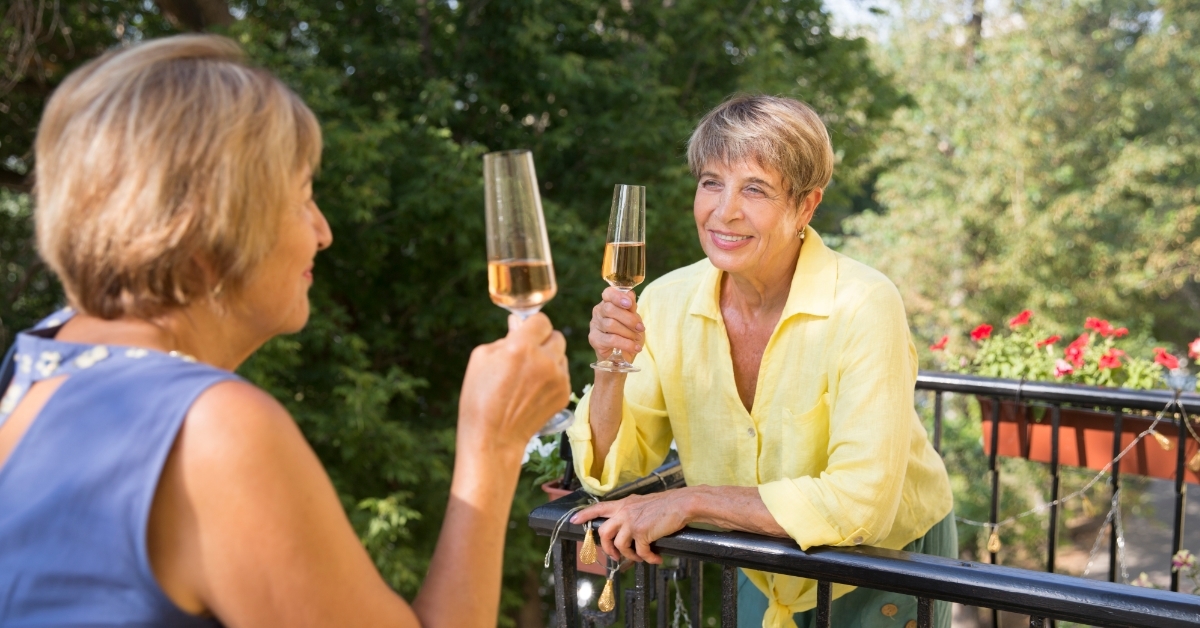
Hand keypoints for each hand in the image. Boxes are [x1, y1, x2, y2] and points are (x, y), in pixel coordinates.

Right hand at [457, 313, 569, 460]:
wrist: (494, 437)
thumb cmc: (480, 397)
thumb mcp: (481, 358)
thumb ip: (504, 337)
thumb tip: (518, 323)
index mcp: (521, 347)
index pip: (542, 320)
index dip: (532, 325)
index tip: (526, 332)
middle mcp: (545, 360)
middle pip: (557, 336)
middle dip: (544, 341)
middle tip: (527, 354)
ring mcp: (558, 378)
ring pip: (561, 356)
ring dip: (549, 359)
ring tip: (528, 377)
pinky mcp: (564, 393)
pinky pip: (563, 374)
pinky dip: (552, 377)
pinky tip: (533, 391)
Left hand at [569, 489, 693, 564]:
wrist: (681, 504)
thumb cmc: (665, 504)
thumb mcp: (642, 503)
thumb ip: (630, 511)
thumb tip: (626, 525)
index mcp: (623, 504)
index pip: (598, 507)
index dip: (584, 514)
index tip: (574, 521)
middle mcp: (624, 512)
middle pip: (603, 533)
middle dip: (607, 549)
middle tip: (615, 556)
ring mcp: (632, 522)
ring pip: (619, 545)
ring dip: (629, 556)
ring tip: (640, 557)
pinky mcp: (642, 533)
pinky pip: (640, 552)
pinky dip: (648, 559)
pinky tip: (655, 559)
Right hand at [588, 287, 644, 363]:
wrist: (621, 354)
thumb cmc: (627, 332)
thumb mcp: (633, 318)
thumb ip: (631, 307)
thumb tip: (630, 294)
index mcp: (607, 302)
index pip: (608, 293)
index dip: (618, 297)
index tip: (629, 304)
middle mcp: (598, 312)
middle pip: (610, 309)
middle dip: (629, 319)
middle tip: (640, 328)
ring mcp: (594, 325)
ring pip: (611, 324)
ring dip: (628, 332)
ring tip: (637, 339)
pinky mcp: (594, 339)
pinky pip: (611, 339)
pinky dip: (626, 344)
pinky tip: (635, 348)